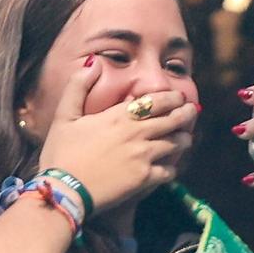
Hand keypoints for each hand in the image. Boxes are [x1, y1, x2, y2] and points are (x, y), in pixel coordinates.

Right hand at [35, 59, 196, 212]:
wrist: (63, 190)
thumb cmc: (61, 152)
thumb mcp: (64, 115)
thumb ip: (78, 86)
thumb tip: (93, 62)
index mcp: (120, 116)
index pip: (156, 101)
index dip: (172, 98)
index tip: (179, 97)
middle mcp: (137, 133)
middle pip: (173, 119)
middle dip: (186, 113)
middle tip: (192, 111)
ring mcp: (144, 156)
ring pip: (177, 143)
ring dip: (184, 139)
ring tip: (186, 138)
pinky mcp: (146, 178)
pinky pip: (170, 171)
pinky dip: (172, 168)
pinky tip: (171, 166)